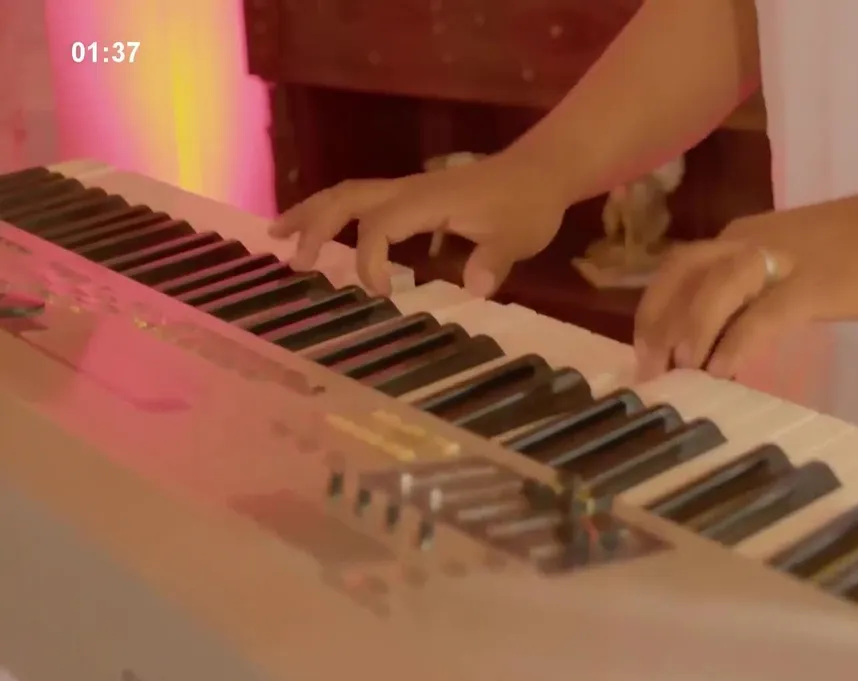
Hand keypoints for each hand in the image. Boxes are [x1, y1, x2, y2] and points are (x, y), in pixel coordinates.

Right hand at [267, 151, 568, 295]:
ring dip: (313, 214)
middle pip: (347, 198)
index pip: (380, 224)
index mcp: (428, 200)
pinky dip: (336, 215)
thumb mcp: (519, 236)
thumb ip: (495, 261)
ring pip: (349, 194)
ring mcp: (409, 190)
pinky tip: (325, 236)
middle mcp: (409, 190)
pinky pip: (364, 201)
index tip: (382, 293)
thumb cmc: (528, 204)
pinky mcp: (414, 196)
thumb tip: (476, 289)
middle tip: (289, 260)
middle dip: (313, 225)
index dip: (371, 259)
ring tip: (278, 238)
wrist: (540, 171)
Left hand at [633, 195, 857, 378]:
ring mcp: (779, 261)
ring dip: (691, 329)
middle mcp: (748, 242)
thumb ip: (752, 291)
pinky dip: (736, 343)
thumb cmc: (854, 251)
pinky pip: (762, 315)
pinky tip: (724, 370)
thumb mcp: (786, 264)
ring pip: (715, 288)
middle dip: (659, 322)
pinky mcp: (810, 286)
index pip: (678, 268)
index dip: (654, 309)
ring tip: (683, 370)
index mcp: (739, 237)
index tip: (643, 352)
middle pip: (683, 275)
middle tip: (652, 370)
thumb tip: (719, 337)